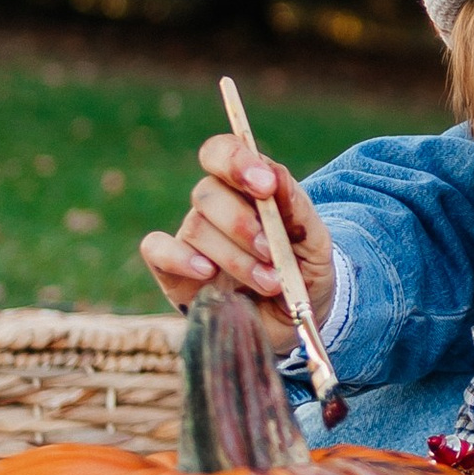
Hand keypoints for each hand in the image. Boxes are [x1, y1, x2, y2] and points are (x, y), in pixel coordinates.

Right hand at [140, 133, 336, 331]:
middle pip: (208, 192)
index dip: (237, 161)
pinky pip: (157, 249)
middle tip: (272, 252)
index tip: (265, 186)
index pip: (224, 152)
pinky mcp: (172, 271)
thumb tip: (275, 177)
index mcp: (248, 188)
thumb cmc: (305, 273)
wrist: (294, 322)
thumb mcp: (316, 243)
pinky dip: (180, 257)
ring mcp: (192, 239)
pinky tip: (207, 273)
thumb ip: (298, 209)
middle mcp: (215, 207)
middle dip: (242, 223)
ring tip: (270, 282)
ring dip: (235, 257)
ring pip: (195, 226)